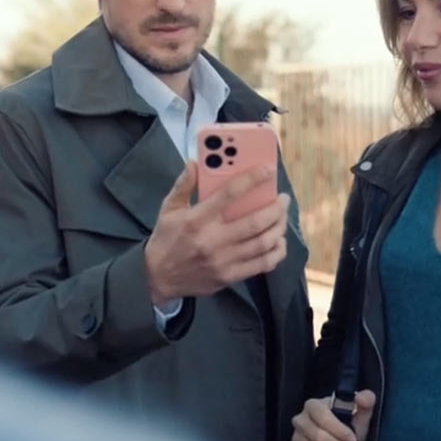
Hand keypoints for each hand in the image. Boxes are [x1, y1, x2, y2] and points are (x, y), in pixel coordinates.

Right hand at [144, 161, 289, 304]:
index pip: (229, 195)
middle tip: (283, 199)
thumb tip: (195, 162)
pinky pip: (261, 265)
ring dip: (279, 228)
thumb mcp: (168, 209)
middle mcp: (212, 240)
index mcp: (197, 220)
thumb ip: (183, 184)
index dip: (252, 180)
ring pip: (262, 243)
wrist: (157, 278)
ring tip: (283, 217)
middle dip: (275, 208)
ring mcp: (222, 261)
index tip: (268, 170)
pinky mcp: (229, 277)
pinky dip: (276, 252)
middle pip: (254, 222)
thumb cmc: (166, 238)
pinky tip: (279, 241)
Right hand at [291, 390, 375, 440]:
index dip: (340, 431)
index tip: (353, 440)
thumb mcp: (360, 414)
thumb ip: (366, 400)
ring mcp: (296, 438)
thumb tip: (361, 398)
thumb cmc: (348, 426)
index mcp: (313, 405)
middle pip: (318, 437)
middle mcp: (300, 420)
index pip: (322, 417)